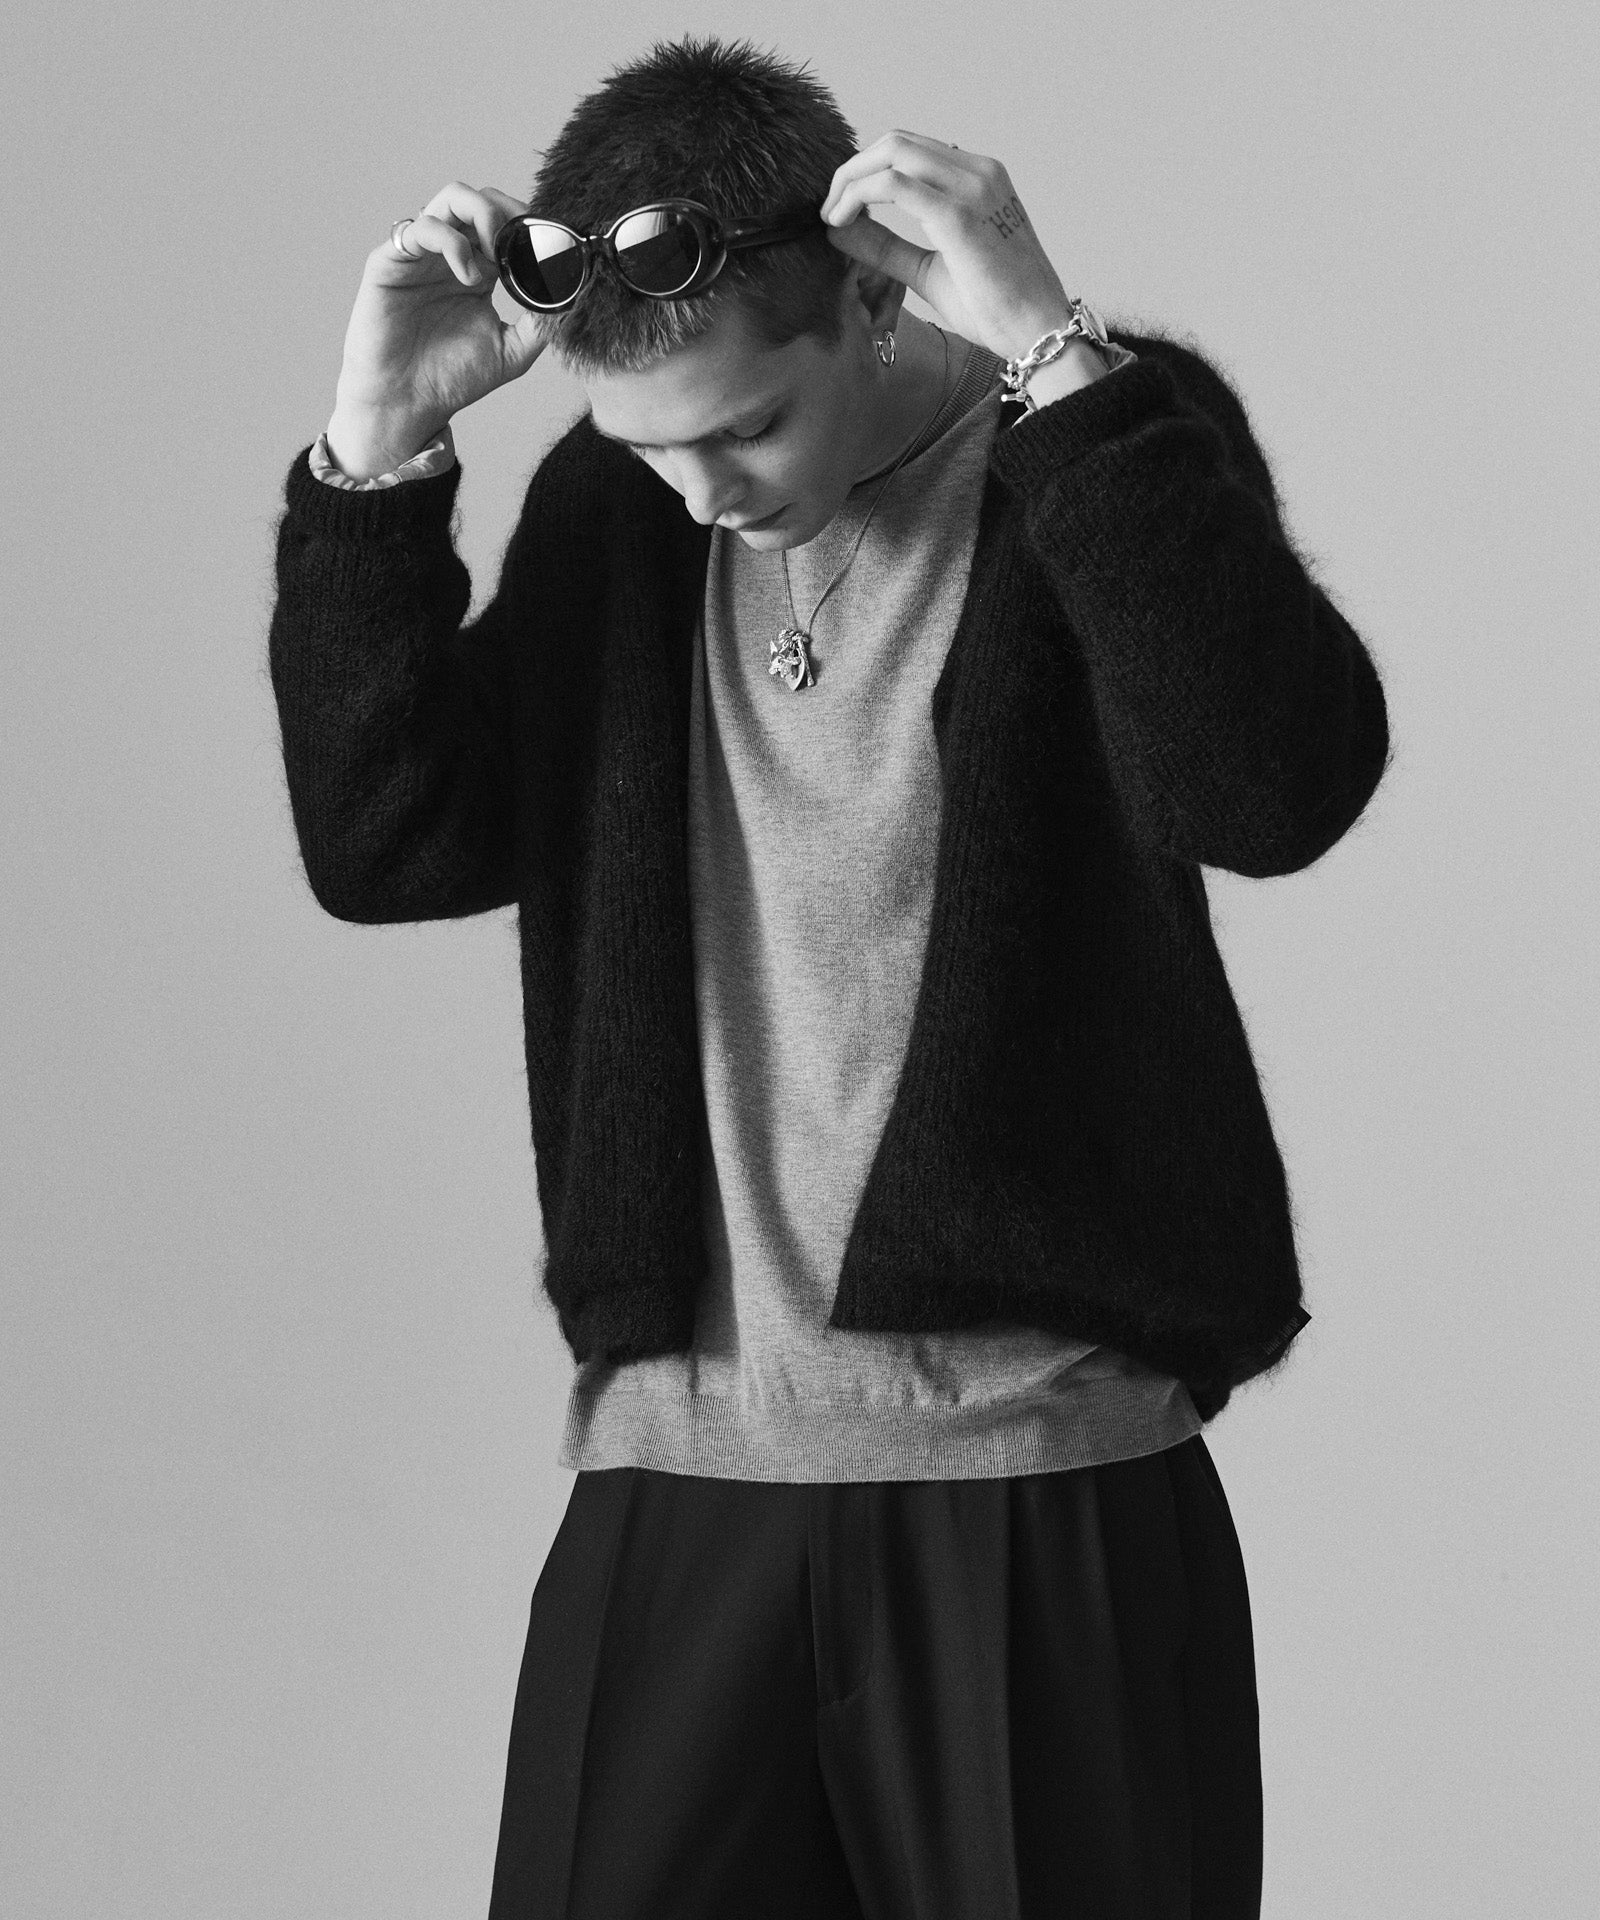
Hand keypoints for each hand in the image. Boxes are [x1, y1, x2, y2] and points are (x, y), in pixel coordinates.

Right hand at [326, 181, 548, 478]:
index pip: (506, 224)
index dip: (530, 224)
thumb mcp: (512, 352)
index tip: (554, 241)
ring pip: (452, 198)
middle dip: (509, 211)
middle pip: (482, 199)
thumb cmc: (452, 379)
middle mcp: (451, 255)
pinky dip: (452, 242)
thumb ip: (540, 324)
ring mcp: (422, 254)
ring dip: (483, 216)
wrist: (407, 404)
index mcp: (479, 271)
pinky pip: (421, 227)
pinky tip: (469, 275)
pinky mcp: (392, 260)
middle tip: (526, 241)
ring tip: (496, 257)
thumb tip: (572, 298)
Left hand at [820, 134, 1084, 368]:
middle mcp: (977, 171)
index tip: (841, 208)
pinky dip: (859, 198)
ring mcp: (971, 187)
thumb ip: (888, 248)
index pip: (910, 150)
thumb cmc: (995, 307)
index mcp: (978, 178)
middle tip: (828, 209)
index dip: (867, 171)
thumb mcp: (929, 271)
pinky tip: (842, 223)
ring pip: (891, 153)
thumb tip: (839, 231)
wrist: (1038, 331)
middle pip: (895, 142)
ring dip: (850, 180)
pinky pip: (893, 186)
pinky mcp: (958, 214)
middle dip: (851, 170)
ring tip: (832, 217)